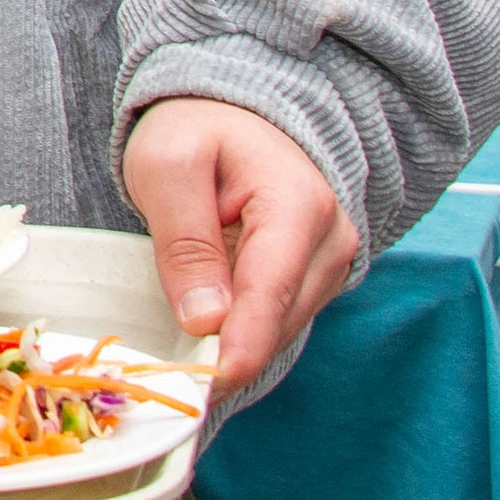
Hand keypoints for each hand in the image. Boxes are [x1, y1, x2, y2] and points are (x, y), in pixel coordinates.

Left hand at [120, 97, 359, 388]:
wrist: (233, 118)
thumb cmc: (196, 133)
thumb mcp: (167, 167)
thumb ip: (185, 241)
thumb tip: (206, 320)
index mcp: (298, 203)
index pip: (272, 286)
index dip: (245, 341)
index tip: (217, 381)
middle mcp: (331, 240)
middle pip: (279, 318)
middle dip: (230, 351)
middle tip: (173, 377)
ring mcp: (329, 265)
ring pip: (279, 329)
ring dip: (234, 344)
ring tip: (180, 352)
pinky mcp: (315, 282)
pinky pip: (276, 323)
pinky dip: (242, 335)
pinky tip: (206, 336)